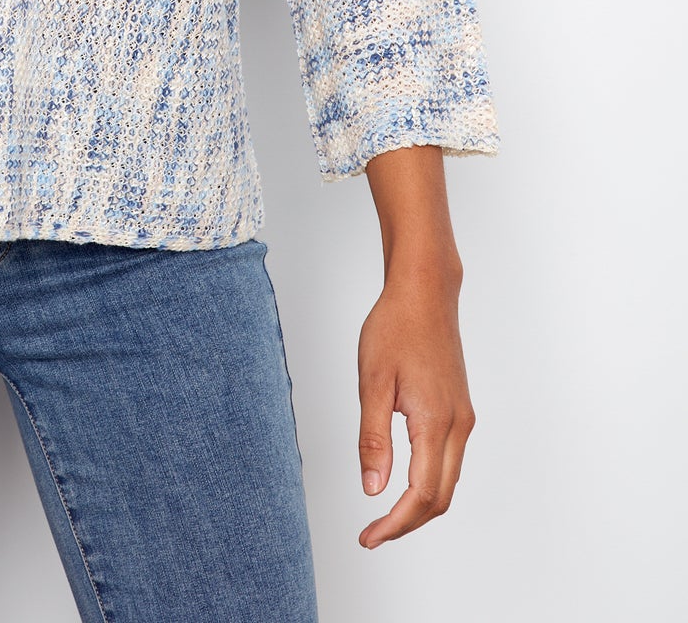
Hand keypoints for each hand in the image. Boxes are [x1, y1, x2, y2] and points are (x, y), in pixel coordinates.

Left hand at [355, 266, 474, 547]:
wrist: (425, 293)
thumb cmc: (395, 328)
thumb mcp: (372, 381)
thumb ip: (373, 438)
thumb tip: (373, 489)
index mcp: (435, 422)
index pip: (421, 495)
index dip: (395, 524)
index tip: (369, 537)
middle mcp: (458, 426)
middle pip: (440, 498)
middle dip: (407, 523)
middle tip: (372, 533)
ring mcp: (463, 418)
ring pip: (448, 481)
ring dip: (419, 505)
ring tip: (383, 514)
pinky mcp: (460, 409)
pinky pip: (449, 461)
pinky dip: (428, 482)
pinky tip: (403, 481)